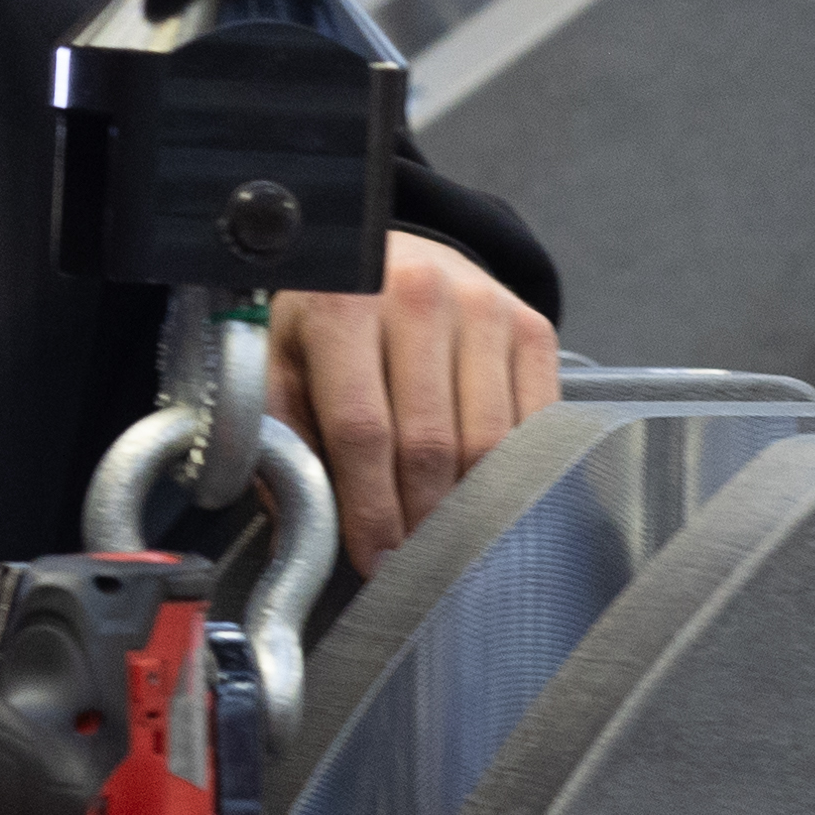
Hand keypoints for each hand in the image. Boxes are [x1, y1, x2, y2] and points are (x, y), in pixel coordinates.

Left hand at [271, 235, 559, 566]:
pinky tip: (490, 493)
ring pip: (488, 440)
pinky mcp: (530, 325)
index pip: (362, 430)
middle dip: (420, 518)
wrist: (394, 253)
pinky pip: (535, 422)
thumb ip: (282, 437)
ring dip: (470, 503)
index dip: (369, 508)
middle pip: (430, 443)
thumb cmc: (328, 316)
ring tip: (447, 534)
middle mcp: (419, 296)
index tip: (374, 558)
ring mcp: (484, 307)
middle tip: (412, 560)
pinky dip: (517, 470)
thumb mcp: (279, 361)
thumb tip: (305, 525)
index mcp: (343, 304)